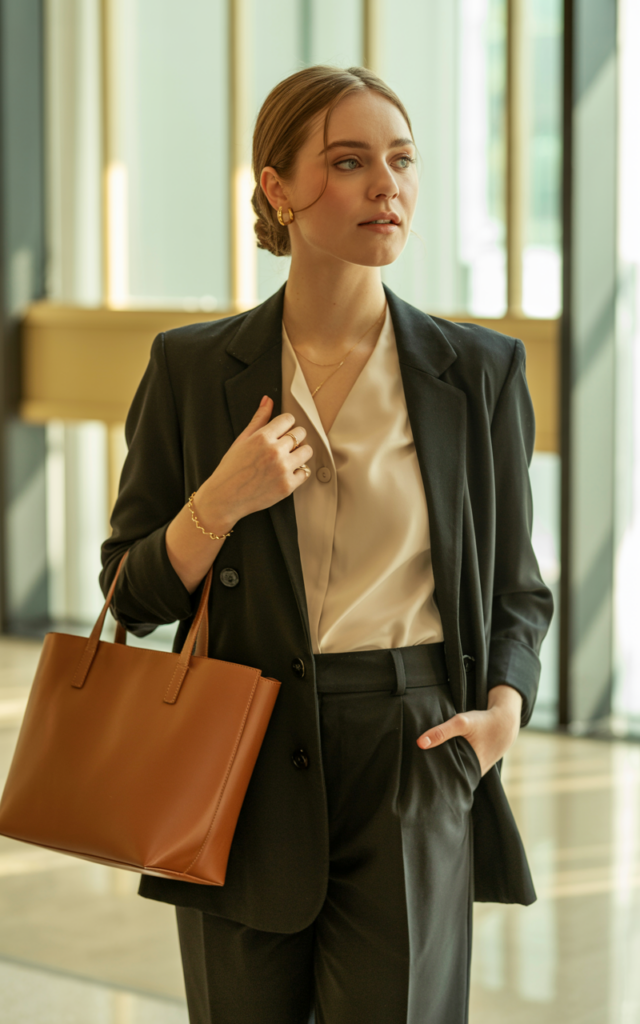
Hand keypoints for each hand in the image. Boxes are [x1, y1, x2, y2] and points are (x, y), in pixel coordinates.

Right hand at [195, 396, 312, 531]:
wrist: (225, 498)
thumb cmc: (231, 469)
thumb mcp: (241, 440)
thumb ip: (258, 419)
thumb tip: (268, 400)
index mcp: (262, 437)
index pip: (289, 419)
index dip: (285, 425)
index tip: (281, 432)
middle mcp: (275, 451)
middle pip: (301, 433)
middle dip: (294, 437)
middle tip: (284, 446)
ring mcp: (283, 469)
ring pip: (307, 451)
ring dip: (300, 453)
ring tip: (288, 458)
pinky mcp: (288, 486)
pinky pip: (305, 472)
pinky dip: (298, 472)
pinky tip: (286, 472)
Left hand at [416, 684, 522, 775]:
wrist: (505, 722)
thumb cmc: (484, 722)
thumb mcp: (462, 722)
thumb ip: (441, 732)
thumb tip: (420, 743)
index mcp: (471, 768)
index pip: (447, 779)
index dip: (434, 778)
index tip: (419, 776)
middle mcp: (475, 773)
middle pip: (451, 777)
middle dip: (438, 774)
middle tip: (419, 772)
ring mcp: (477, 770)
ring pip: (457, 772)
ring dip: (446, 768)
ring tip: (427, 766)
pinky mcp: (477, 765)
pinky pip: (463, 767)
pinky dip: (454, 763)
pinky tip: (442, 757)